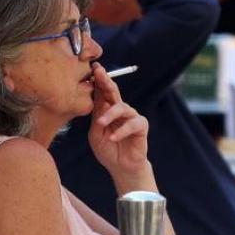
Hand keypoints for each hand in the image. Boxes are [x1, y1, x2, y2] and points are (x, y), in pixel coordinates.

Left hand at [88, 63, 149, 177]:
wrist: (121, 167)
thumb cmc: (107, 149)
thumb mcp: (96, 133)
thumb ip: (96, 116)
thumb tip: (94, 98)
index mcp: (107, 109)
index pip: (102, 92)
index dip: (98, 79)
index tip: (93, 67)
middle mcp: (120, 109)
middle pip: (113, 91)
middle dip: (106, 81)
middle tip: (99, 73)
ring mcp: (131, 116)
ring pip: (121, 108)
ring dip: (110, 115)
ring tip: (100, 124)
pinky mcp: (141, 126)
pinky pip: (132, 124)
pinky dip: (121, 130)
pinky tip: (113, 137)